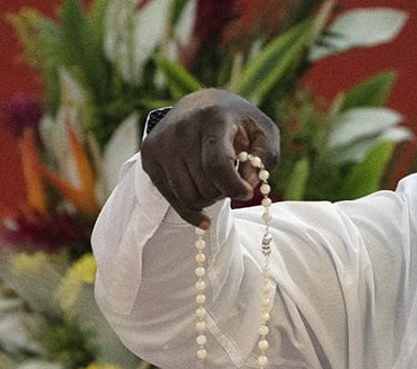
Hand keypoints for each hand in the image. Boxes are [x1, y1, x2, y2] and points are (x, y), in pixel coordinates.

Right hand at [140, 88, 280, 228]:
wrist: (199, 105)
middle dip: (223, 192)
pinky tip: (203, 216)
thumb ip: (267, 158)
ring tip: (215, 184)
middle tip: (229, 181)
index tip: (246, 191)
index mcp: (213, 119)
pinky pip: (172, 200)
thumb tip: (248, 183)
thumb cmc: (238, 124)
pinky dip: (190, 211)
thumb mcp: (264, 133)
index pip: (217, 166)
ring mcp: (162, 142)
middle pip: (205, 188)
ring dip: (207, 200)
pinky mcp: (149, 156)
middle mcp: (182, 128)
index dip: (234, 187)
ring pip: (188, 198)